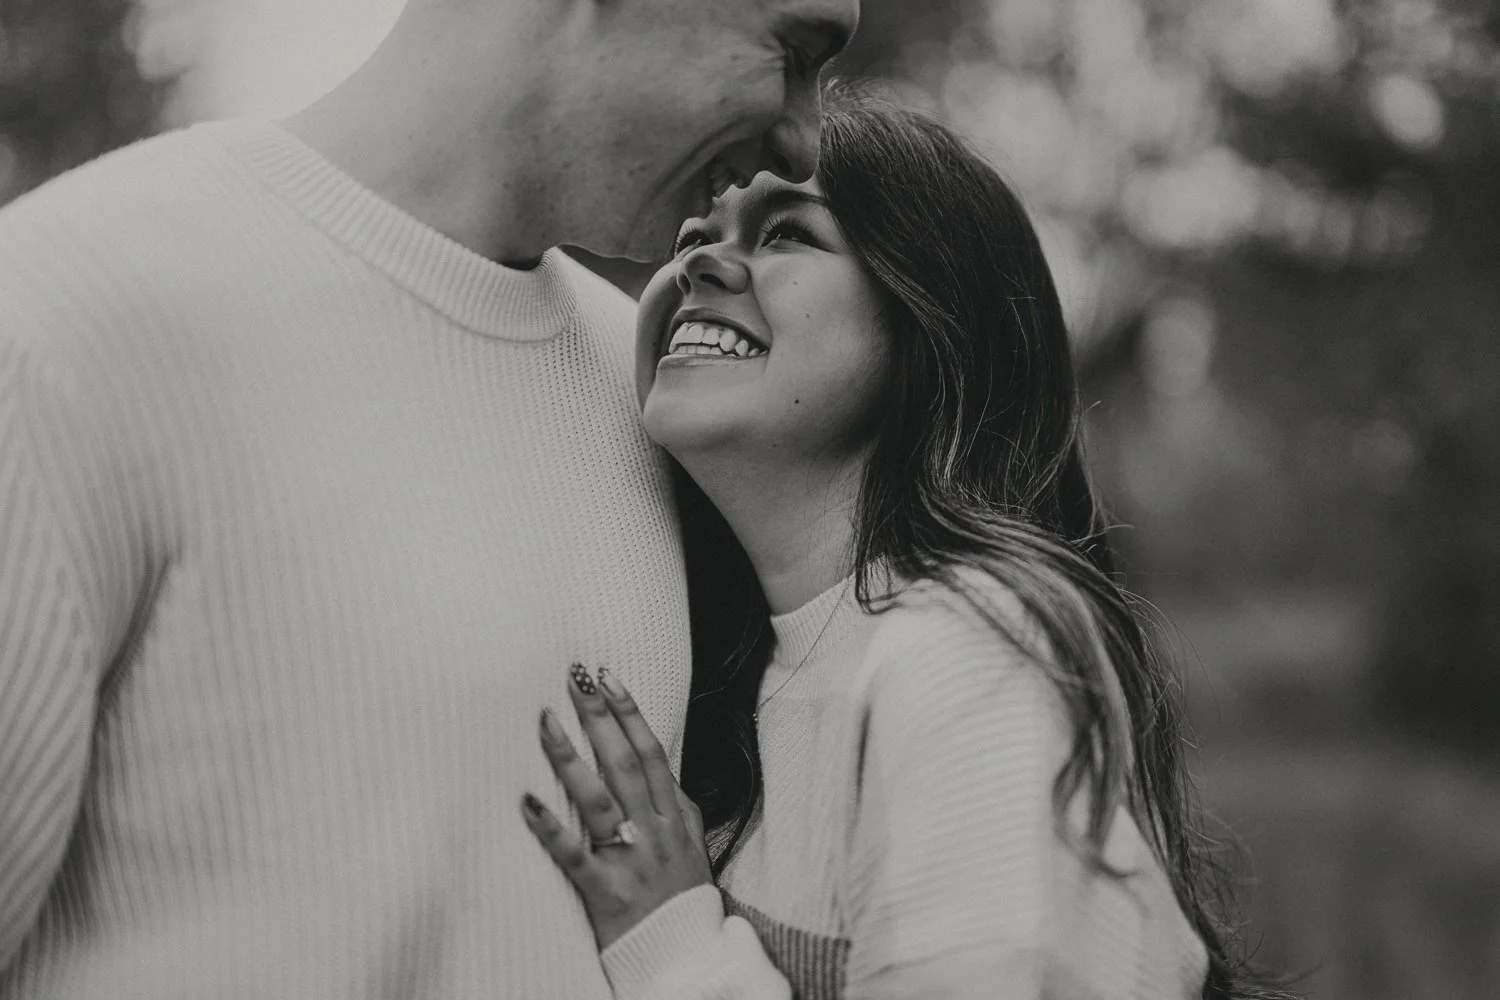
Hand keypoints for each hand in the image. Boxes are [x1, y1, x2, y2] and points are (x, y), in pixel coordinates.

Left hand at [522, 664, 712, 950]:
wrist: (686, 957)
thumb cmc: (683, 898)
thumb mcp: (695, 845)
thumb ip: (680, 806)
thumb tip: (665, 769)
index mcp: (675, 817)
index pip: (651, 752)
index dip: (630, 712)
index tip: (608, 676)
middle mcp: (655, 832)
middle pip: (624, 764)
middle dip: (599, 717)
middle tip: (575, 677)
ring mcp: (631, 860)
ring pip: (599, 800)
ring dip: (571, 757)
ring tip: (546, 721)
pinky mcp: (606, 892)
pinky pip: (574, 855)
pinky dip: (551, 828)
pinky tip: (526, 800)